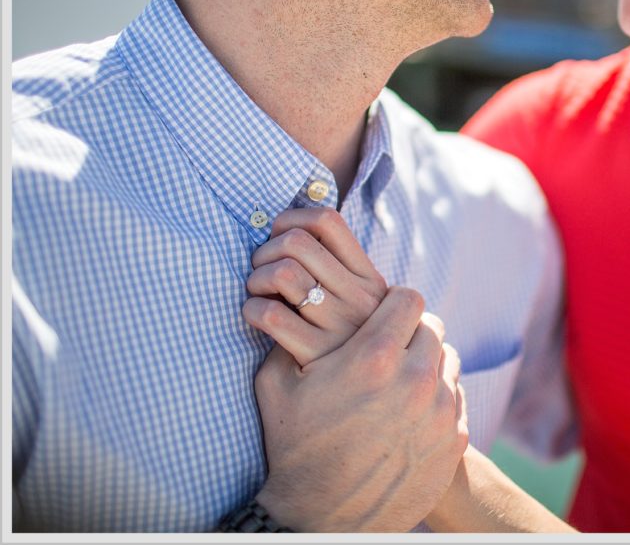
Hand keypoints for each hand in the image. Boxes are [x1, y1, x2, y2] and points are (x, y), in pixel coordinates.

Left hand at [245, 208, 387, 365]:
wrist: (364, 415)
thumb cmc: (349, 350)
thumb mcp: (364, 310)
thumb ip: (342, 274)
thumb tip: (292, 227)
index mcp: (372, 280)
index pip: (327, 221)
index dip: (291, 219)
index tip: (278, 237)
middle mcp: (361, 299)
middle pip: (297, 242)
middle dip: (265, 250)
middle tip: (261, 270)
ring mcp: (339, 327)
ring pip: (283, 272)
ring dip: (256, 278)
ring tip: (258, 294)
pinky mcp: (315, 355)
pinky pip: (269, 314)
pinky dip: (252, 309)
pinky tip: (256, 317)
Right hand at [245, 209, 467, 530]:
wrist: (319, 521)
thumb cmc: (294, 451)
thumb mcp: (277, 385)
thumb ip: (289, 336)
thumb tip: (290, 304)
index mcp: (374, 357)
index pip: (409, 299)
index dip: (395, 302)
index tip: (386, 313)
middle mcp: (416, 379)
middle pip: (432, 328)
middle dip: (411, 333)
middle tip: (392, 347)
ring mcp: (440, 412)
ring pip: (448, 362)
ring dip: (427, 365)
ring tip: (400, 381)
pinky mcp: (454, 441)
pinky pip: (455, 398)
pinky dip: (437, 400)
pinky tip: (410, 413)